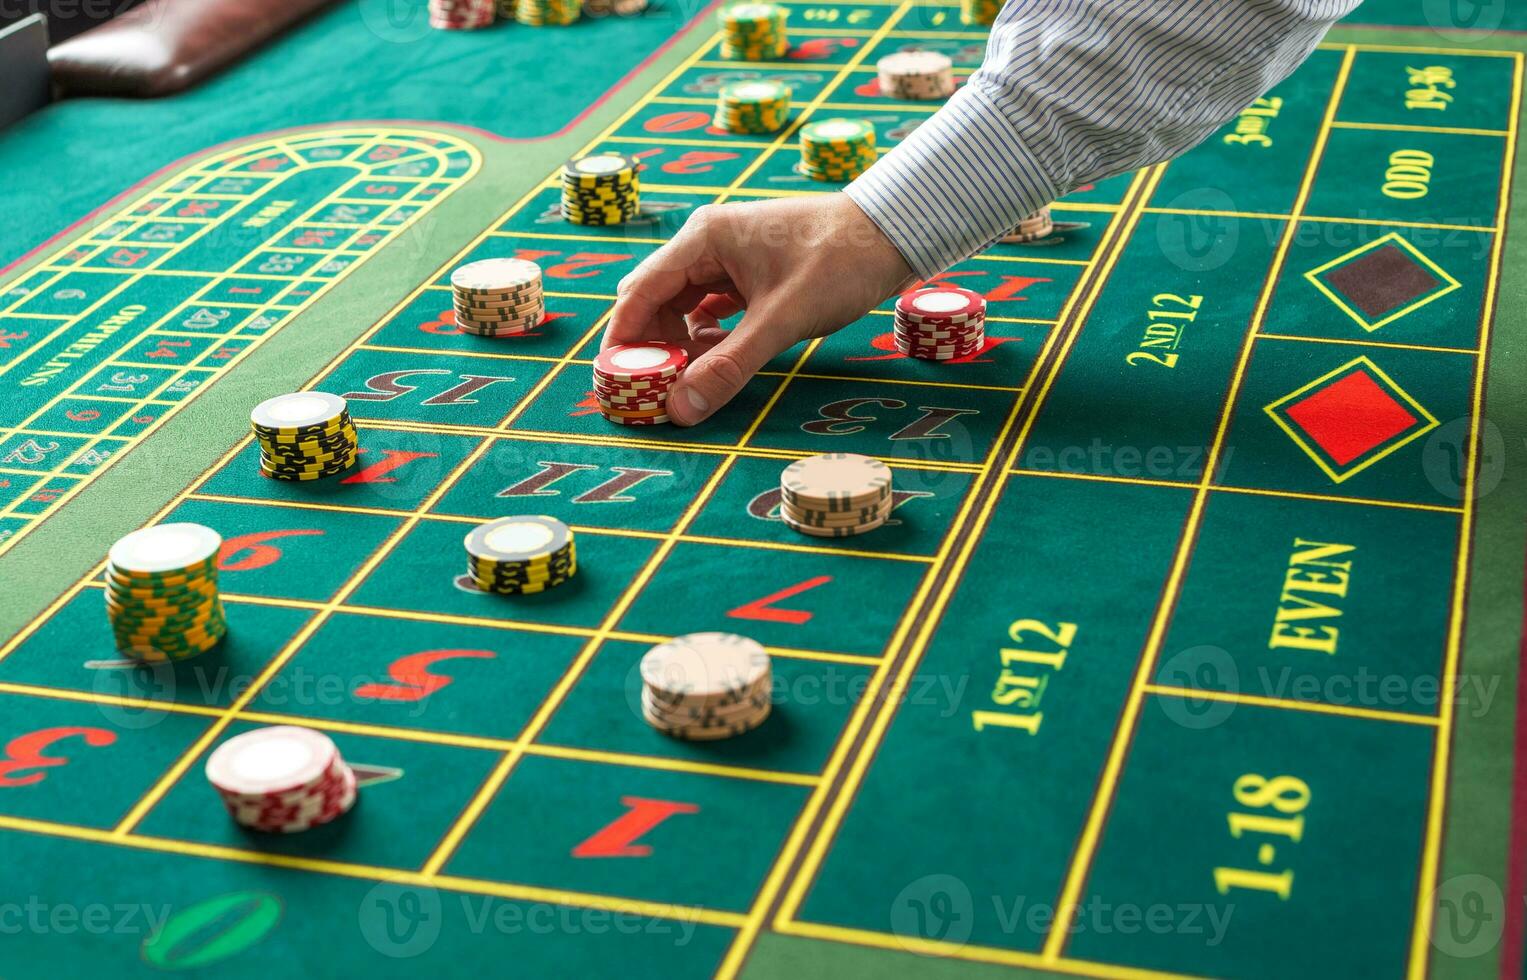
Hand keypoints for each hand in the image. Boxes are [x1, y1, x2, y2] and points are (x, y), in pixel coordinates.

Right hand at [603, 194, 914, 424]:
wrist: (894, 234)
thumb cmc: (839, 262)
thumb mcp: (782, 320)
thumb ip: (729, 365)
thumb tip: (681, 408)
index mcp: (703, 239)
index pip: (638, 293)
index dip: (622, 340)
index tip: (615, 384)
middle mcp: (707, 244)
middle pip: (656, 301)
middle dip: (652, 347)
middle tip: (653, 392)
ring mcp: (729, 258)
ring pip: (684, 308)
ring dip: (682, 346)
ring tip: (689, 383)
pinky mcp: (751, 274)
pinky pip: (713, 310)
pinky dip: (710, 339)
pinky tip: (720, 361)